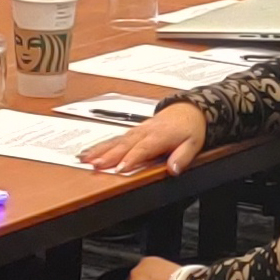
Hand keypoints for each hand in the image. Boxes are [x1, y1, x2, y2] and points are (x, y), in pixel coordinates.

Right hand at [81, 102, 206, 175]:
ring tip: (86, 160)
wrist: (189, 110)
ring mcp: (137, 130)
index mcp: (159, 136)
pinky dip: (101, 145)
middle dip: (108, 155)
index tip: (120, 169)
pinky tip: (90, 153)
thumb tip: (174, 169)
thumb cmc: (190, 128)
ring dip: (100, 150)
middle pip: (124, 145)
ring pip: (116, 140)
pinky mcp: (132, 131)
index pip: (142, 149)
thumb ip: (182, 157)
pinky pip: (115, 138)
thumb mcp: (193, 144)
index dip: (131, 159)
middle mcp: (145, 132)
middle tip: (95, 165)